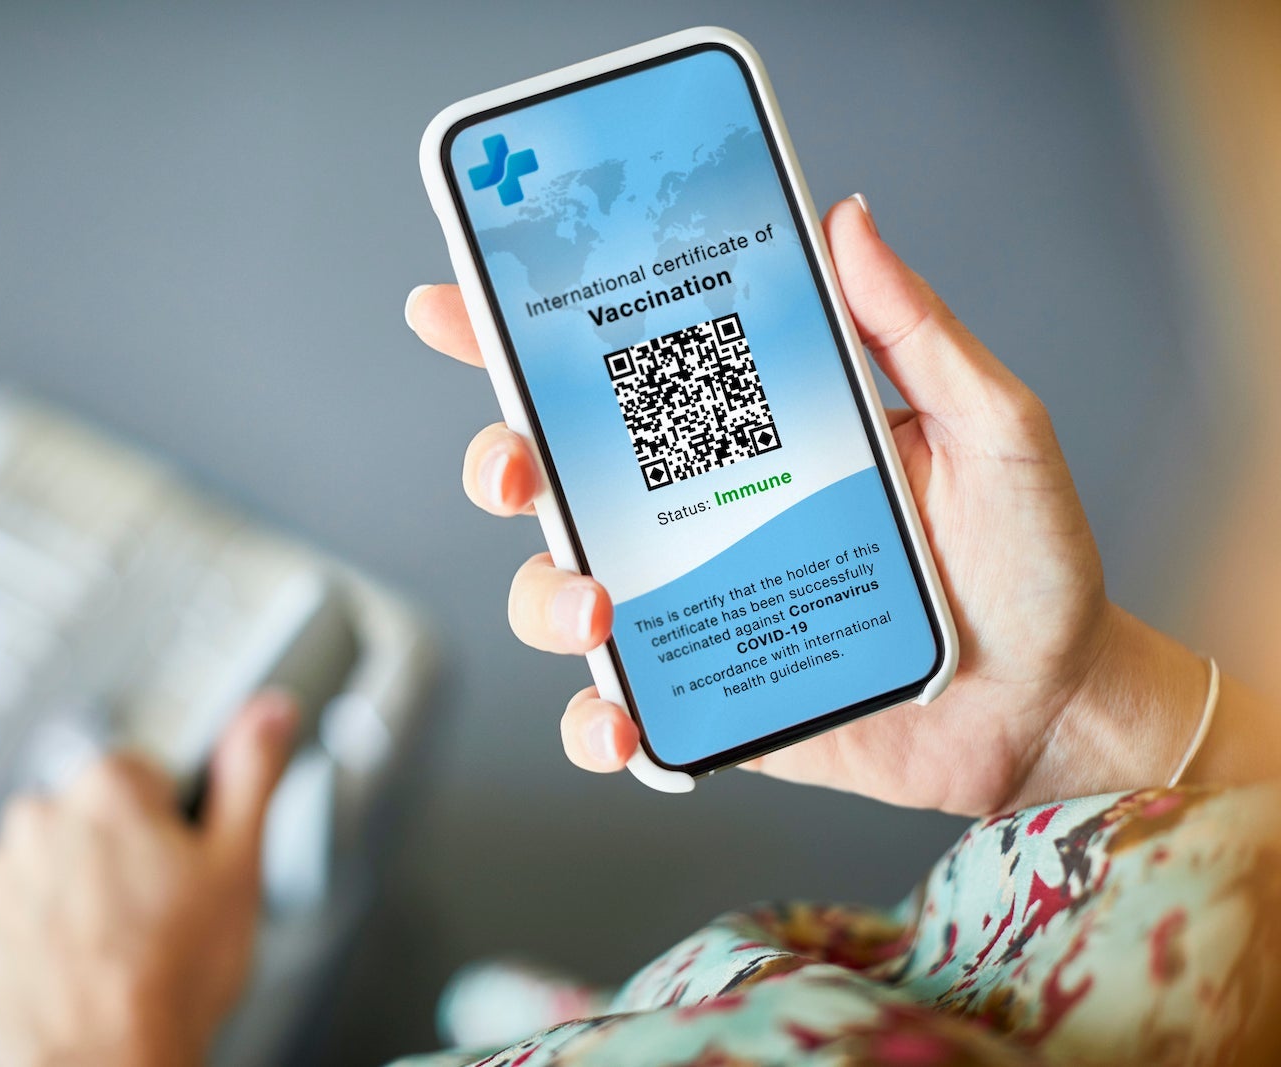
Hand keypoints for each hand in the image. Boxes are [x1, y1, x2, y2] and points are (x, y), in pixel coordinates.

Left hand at [0, 692, 297, 1066]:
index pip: (145, 774)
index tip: (180, 866)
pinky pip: (9, 913)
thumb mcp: (239, 865)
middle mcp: (40, 819)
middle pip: (93, 819)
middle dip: (121, 857)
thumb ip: (251, 773)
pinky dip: (36, 934)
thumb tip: (267, 711)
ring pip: (50, 866)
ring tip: (115, 949)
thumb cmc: (171, 979)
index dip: (172, 824)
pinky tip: (75, 966)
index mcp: (108, 789)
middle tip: (155, 915)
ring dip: (75, 895)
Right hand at [406, 195, 1213, 815]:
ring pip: (560, 594)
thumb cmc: (1029, 561)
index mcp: (751, 435)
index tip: (453, 305)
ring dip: (546, 599)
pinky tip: (621, 722)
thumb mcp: (991, 428)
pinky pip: (617, 716)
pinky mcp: (709, 700)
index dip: (520, 341)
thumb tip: (849, 222)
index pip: (619, 374)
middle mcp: (702, 516)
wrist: (1051, 705)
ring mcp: (696, 610)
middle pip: (553, 481)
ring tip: (601, 611)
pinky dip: (595, 725)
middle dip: (498, 466)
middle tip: (514, 472)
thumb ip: (919, 333)